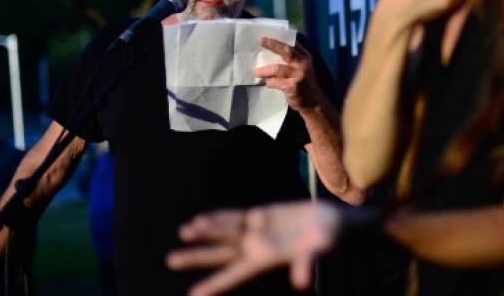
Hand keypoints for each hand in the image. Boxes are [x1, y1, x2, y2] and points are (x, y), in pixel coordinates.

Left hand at [167, 201, 341, 295]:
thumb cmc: (329, 240)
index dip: (214, 284)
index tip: (193, 295)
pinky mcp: (261, 216)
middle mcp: (257, 248)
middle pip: (221, 254)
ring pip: (225, 232)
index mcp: (267, 259)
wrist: (332, 223)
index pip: (235, 274)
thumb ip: (307, 265)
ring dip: (204, 232)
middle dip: (197, 257)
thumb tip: (301, 283)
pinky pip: (235, 217)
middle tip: (170, 259)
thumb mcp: (319, 251)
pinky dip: (218, 218)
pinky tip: (200, 219)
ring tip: (183, 232)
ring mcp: (257, 231)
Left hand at [254, 37, 323, 110]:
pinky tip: (267, 83)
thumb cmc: (302, 81)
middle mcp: (303, 63)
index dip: (278, 38)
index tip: (265, 35)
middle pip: (286, 51)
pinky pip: (276, 82)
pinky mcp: (293, 86)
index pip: (291, 43)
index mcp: (304, 56)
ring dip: (265, 70)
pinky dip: (269, 82)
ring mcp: (299, 75)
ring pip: (277, 68)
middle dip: (272, 45)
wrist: (313, 101)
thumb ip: (290, 58)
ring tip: (256, 72)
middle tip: (261, 41)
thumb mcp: (300, 67)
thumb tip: (268, 51)